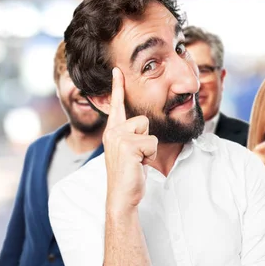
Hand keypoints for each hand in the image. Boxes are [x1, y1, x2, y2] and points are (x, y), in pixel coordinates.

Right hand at [103, 67, 157, 213]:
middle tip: (136, 158)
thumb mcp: (131, 151)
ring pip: (148, 131)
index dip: (117, 87)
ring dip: (149, 148)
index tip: (117, 70)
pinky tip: (138, 165)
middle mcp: (112, 132)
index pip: (116, 105)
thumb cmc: (129, 174)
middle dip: (146, 139)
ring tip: (137, 161)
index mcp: (112, 132)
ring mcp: (118, 138)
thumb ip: (133, 136)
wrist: (122, 196)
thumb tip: (144, 125)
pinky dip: (150, 156)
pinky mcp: (127, 145)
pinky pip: (152, 143)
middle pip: (143, 121)